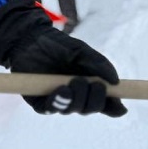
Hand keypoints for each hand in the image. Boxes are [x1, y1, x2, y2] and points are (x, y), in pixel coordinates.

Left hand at [0, 0, 126, 116]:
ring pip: (72, 110)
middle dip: (94, 100)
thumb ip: (98, 64)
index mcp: (88, 84)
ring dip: (76, 99)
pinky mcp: (40, 101)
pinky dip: (59, 102)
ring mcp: (58, 99)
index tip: (118, 105)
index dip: (113, 107)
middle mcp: (74, 95)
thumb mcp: (81, 50)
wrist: (29, 38)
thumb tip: (115, 82)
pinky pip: (51, 109)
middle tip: (92, 84)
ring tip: (72, 83)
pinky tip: (61, 91)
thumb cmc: (56, 44)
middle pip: (90, 108)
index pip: (104, 102)